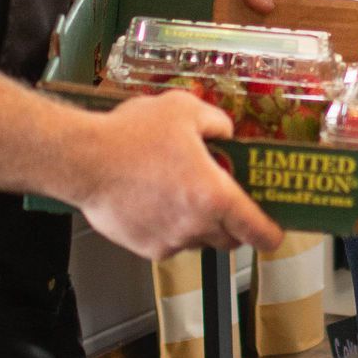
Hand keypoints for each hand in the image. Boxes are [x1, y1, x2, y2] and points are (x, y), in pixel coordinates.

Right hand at [71, 91, 281, 259]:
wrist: (82, 160)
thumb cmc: (130, 136)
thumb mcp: (185, 109)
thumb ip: (217, 123)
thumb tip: (226, 134)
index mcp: (215, 196)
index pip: (259, 231)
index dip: (271, 233)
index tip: (274, 231)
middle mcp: (196, 225)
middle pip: (229, 239)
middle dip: (231, 223)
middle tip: (220, 199)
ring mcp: (170, 240)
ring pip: (198, 240)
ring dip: (197, 223)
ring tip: (179, 192)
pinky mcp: (145, 248)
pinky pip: (169, 242)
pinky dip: (169, 227)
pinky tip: (154, 201)